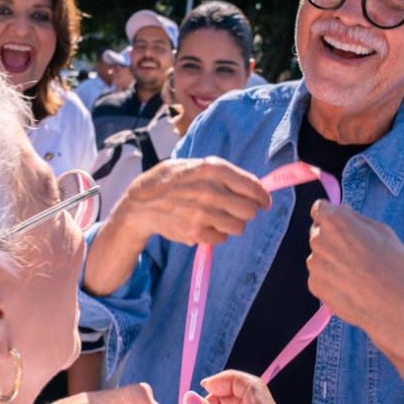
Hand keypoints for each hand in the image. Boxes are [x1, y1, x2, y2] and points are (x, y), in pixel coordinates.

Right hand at [87, 158, 270, 295]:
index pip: (251, 185)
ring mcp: (203, 213)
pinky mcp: (196, 232)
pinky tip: (205, 225)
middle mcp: (210, 190)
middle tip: (238, 209)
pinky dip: (217, 234)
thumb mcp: (191, 165)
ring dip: (233, 224)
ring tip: (218, 217)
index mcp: (211, 169)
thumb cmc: (169, 181)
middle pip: (249, 210)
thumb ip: (220, 173)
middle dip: (247, 211)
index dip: (262, 195)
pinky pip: (222, 238)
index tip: (264, 201)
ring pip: (239, 226)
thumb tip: (254, 187)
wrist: (139, 205)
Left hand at [307, 201, 403, 339]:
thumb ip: (356, 218)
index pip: (320, 208)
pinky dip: (331, 278)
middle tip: (356, 252)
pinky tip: (351, 286)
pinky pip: (320, 275)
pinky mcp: (314, 285)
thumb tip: (342, 211)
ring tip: (357, 272)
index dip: (332, 215)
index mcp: (335, 221)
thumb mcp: (383, 231)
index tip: (342, 223)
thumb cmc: (394, 267)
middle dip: (333, 237)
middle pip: (319, 231)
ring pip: (319, 255)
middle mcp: (319, 239)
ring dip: (331, 259)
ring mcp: (314, 264)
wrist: (395, 308)